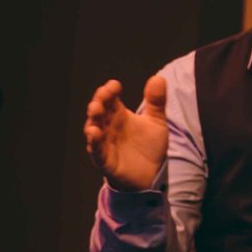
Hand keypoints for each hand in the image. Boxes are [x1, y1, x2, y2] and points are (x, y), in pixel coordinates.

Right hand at [83, 76, 167, 192]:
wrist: (152, 174)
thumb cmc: (149, 146)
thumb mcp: (156, 122)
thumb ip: (156, 101)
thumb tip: (158, 77)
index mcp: (119, 115)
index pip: (110, 99)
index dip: (109, 91)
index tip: (115, 85)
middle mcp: (108, 127)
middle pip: (99, 112)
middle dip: (99, 102)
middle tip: (103, 95)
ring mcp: (105, 143)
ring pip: (93, 129)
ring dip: (93, 120)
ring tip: (96, 110)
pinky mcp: (105, 160)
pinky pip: (97, 151)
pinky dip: (94, 143)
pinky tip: (95, 134)